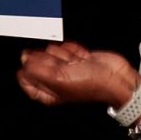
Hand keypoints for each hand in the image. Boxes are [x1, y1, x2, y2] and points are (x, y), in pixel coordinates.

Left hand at [18, 42, 139, 108]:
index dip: (29, 68)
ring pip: (52, 51)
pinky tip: (83, 57)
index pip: (25, 78)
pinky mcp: (75, 58)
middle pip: (38, 62)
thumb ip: (36, 69)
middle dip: (51, 60)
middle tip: (64, 64)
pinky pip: (66, 47)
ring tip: (77, 62)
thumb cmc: (91, 84)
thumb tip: (24, 60)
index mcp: (47, 92)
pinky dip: (74, 50)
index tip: (35, 63)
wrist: (116, 78)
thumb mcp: (58, 78)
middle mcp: (54, 81)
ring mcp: (65, 68)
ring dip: (65, 53)